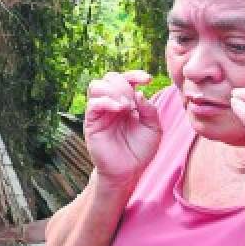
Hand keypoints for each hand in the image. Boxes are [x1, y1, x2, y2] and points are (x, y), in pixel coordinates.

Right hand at [83, 70, 162, 188]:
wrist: (129, 171)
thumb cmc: (141, 150)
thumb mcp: (153, 128)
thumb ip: (149, 110)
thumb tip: (140, 93)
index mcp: (127, 102)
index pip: (126, 79)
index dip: (135, 74)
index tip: (148, 80)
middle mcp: (112, 104)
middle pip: (109, 77)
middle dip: (124, 84)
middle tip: (134, 101)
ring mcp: (100, 112)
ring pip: (96, 86)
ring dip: (114, 91)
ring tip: (126, 106)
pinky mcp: (91, 122)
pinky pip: (93, 104)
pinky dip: (106, 101)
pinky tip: (119, 109)